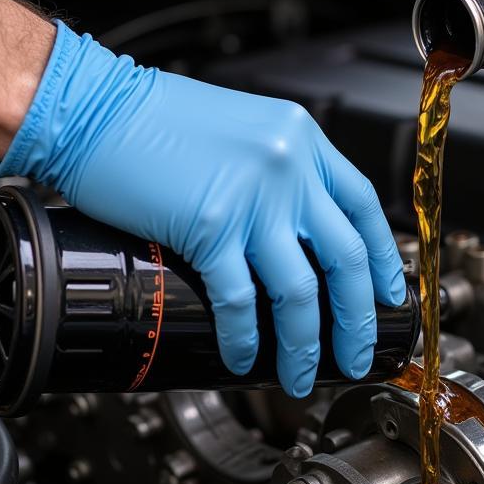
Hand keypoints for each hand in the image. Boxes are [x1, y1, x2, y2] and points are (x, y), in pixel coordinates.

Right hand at [0, 22, 405, 396]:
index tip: (388, 294)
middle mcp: (289, 166)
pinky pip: (240, 298)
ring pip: (300, 290)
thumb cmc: (155, 118)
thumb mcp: (244, 129)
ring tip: (302, 375)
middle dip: (357, 318)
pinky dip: (245, 335)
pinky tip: (244, 356)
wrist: (95, 108)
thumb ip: (280, 171)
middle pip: (345, 257)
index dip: (381, 258)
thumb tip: (299, 228)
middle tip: (358, 352)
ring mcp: (254, 198)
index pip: (362, 206)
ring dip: (304, 344)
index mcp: (302, 139)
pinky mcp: (211, 225)